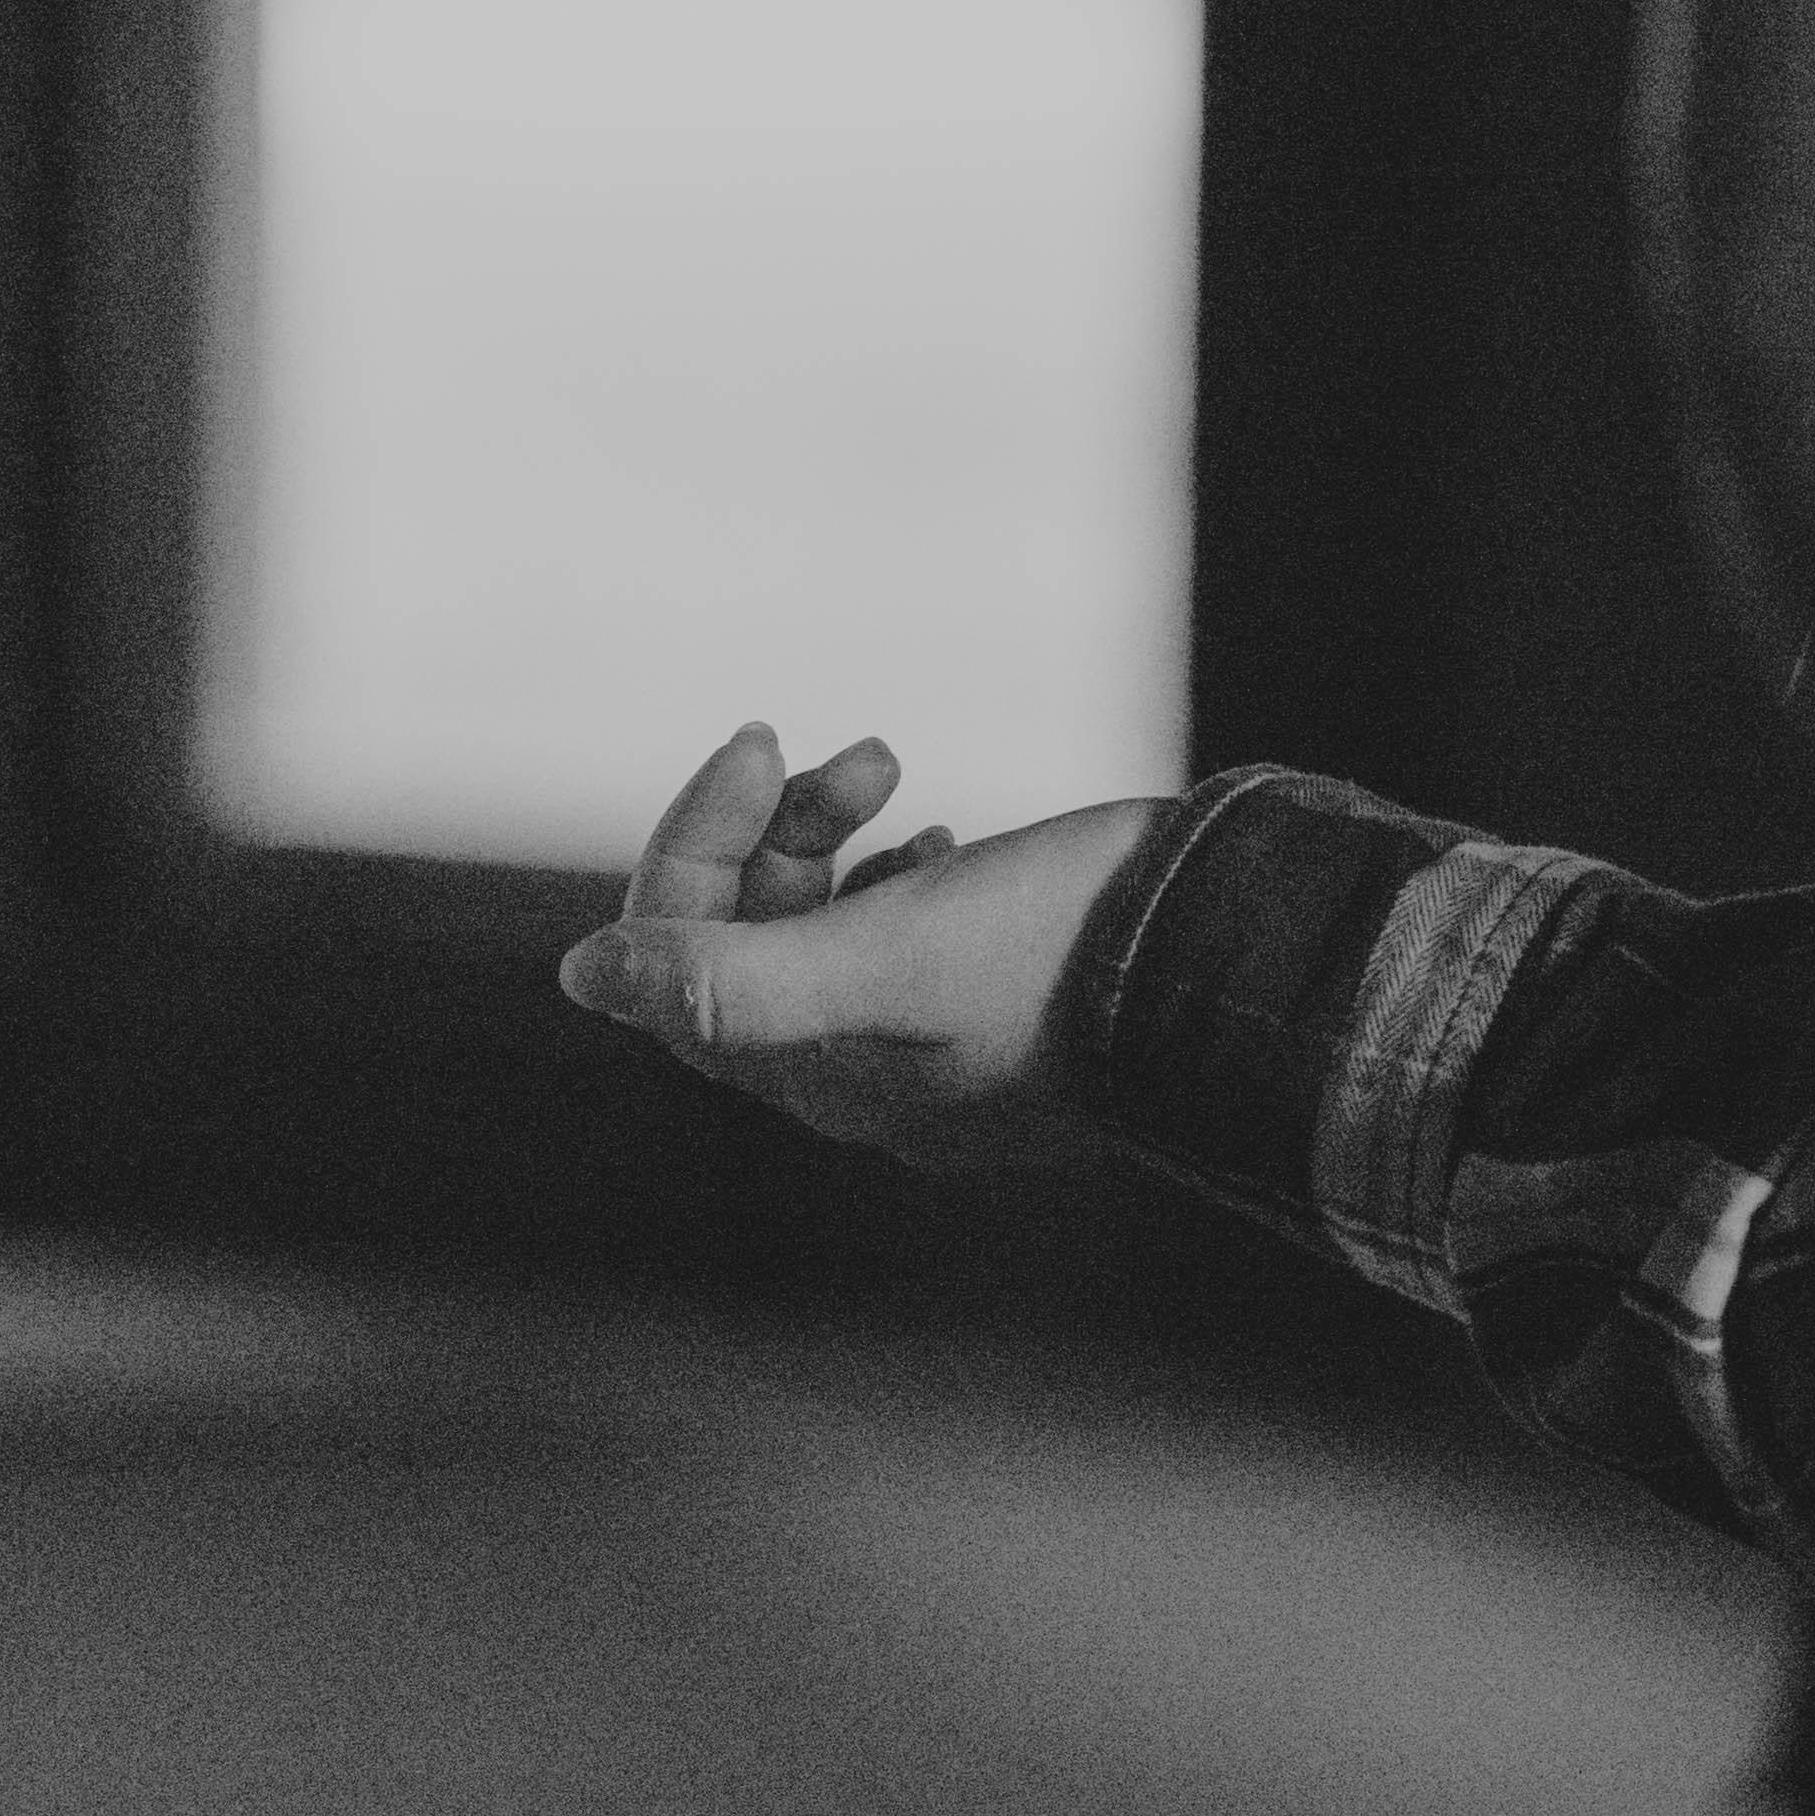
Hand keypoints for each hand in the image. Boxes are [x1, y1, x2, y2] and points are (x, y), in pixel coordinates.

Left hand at [553, 727, 1159, 1173]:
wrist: (1233, 974)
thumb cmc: (1062, 960)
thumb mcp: (888, 957)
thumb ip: (730, 980)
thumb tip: (581, 978)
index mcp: (821, 1072)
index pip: (679, 959)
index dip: (699, 843)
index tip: (764, 740)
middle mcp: (863, 1075)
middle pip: (747, 943)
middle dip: (776, 831)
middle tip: (867, 755)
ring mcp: (933, 1048)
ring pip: (822, 931)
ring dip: (832, 839)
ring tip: (896, 770)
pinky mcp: (996, 1011)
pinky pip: (897, 941)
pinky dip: (893, 875)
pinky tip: (939, 837)